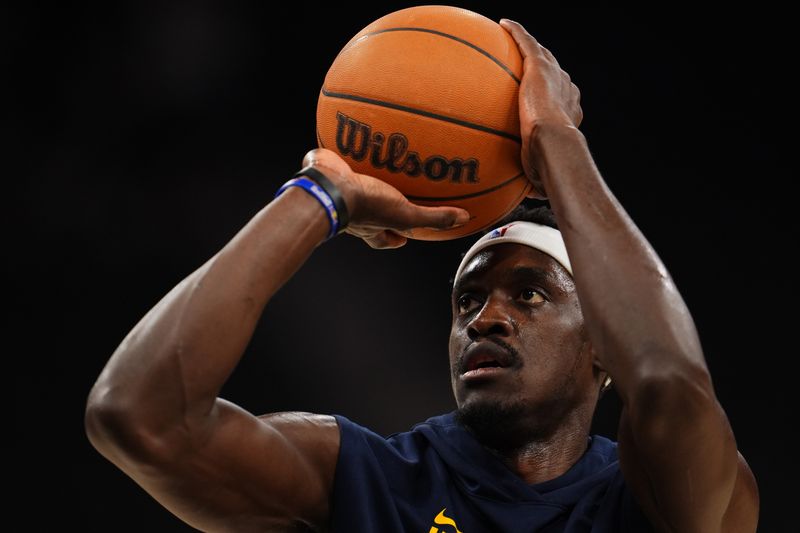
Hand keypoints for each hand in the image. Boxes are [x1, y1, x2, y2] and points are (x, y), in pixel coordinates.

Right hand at [301, 148, 469, 248]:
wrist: (328, 186)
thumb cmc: (365, 207)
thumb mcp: (406, 215)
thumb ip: (434, 218)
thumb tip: (465, 218)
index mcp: (371, 226)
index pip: (385, 239)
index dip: (395, 239)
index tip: (404, 238)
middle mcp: (357, 211)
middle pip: (372, 212)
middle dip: (384, 205)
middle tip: (398, 195)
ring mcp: (343, 190)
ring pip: (360, 183)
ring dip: (372, 173)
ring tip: (386, 157)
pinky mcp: (334, 169)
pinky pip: (347, 156)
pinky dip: (355, 145)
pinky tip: (367, 130)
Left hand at [500, 19, 582, 196]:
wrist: (553, 146)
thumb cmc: (550, 166)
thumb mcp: (541, 175)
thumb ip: (535, 180)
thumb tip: (532, 198)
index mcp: (570, 113)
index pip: (563, 99)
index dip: (555, 96)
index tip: (544, 98)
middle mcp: (567, 90)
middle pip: (555, 73)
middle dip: (544, 67)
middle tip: (531, 66)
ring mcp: (554, 76)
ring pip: (541, 54)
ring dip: (529, 45)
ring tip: (514, 37)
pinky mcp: (538, 66)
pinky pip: (525, 43)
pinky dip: (516, 33)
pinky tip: (502, 25)